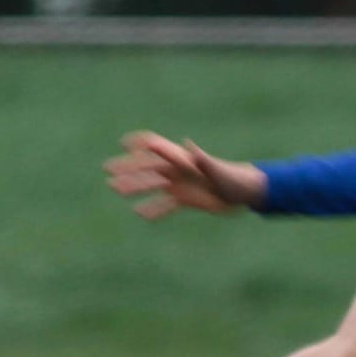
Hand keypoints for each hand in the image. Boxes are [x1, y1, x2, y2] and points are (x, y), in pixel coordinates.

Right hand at [105, 131, 265, 218]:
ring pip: (152, 185)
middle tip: (108, 171)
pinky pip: (165, 205)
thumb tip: (187, 144)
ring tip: (116, 189)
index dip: (141, 142)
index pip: (157, 146)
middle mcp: (178, 170)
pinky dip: (153, 209)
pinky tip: (140, 214)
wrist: (246, 194)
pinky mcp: (186, 200)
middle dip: (128, 168)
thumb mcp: (217, 170)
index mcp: (184, 159)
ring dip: (134, 187)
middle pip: (148, 166)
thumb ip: (202, 159)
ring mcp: (180, 185)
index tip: (124, 143)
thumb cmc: (234, 178)